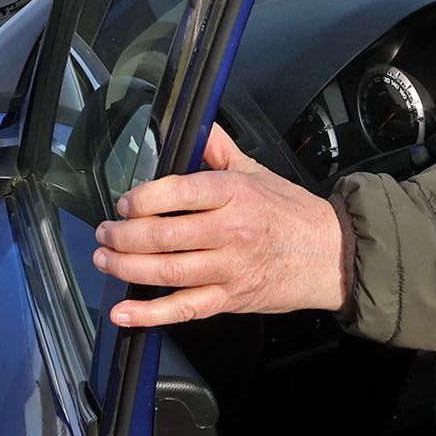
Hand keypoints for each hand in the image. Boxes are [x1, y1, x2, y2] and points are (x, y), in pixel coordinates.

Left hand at [92, 123, 349, 326]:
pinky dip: (150, 313)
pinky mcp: (230, 300)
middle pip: (165, 234)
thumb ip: (218, 147)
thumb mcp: (256, 170)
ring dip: (127, 267)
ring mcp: (230, 268)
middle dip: (124, 235)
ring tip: (105, 260)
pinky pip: (185, 308)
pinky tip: (124, 313)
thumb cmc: (290, 212)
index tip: (124, 202)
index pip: (179, 191)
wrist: (331, 255)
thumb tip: (193, 122)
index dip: (143, 198)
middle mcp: (230, 231)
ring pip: (169, 271)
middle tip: (105, 233)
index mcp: (234, 194)